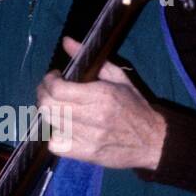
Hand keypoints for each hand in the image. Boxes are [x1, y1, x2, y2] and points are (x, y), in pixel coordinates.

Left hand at [35, 36, 166, 170]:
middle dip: (43, 94)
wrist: (152, 141)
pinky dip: (54, 135)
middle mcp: (92, 116)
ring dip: (49, 112)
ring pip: (50, 123)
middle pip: (48, 106)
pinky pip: (55, 145)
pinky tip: (63, 128)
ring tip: (58, 107)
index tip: (54, 77)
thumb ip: (90, 59)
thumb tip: (66, 41)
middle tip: (50, 90)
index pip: (58, 89)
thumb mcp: (118, 77)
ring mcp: (88, 138)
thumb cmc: (135, 106)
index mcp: (101, 95)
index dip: (48, 81)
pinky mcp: (86, 154)